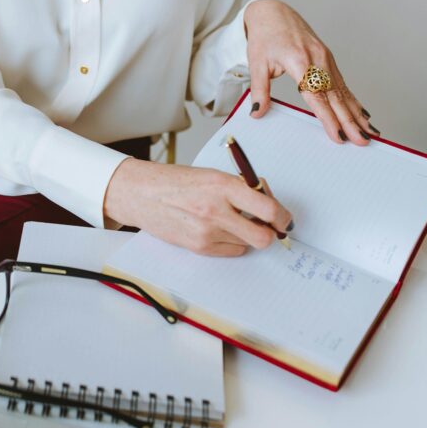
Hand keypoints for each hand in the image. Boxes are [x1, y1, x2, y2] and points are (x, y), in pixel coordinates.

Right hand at [104, 158, 293, 255]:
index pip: (268, 208)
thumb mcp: (212, 175)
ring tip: (227, 220)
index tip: (284, 219)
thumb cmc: (176, 182)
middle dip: (269, 233)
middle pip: (262, 237)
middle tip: (266, 226)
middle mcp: (216, 210)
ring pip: (246, 243)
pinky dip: (230, 243)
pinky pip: (230, 251)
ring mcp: (207, 232)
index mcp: (223, 185)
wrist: (142, 194)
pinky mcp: (198, 247)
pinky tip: (216, 229)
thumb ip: (241, 188)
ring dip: (245, 234)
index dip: (282, 217)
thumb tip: (269, 203)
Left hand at [244, 0, 379, 145]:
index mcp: (299, 61)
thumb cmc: (265, 37)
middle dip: (350, 121)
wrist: (274, 13)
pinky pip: (342, 83)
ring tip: (369, 131)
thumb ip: (259, 90)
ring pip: (343, 91)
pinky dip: (353, 100)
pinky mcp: (328, 59)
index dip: (329, 118)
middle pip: (336, 96)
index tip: (338, 135)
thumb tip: (257, 113)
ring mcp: (325, 59)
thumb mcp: (256, 63)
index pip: (316, 96)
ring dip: (356, 113)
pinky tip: (362, 113)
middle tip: (361, 140)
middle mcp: (317, 60)